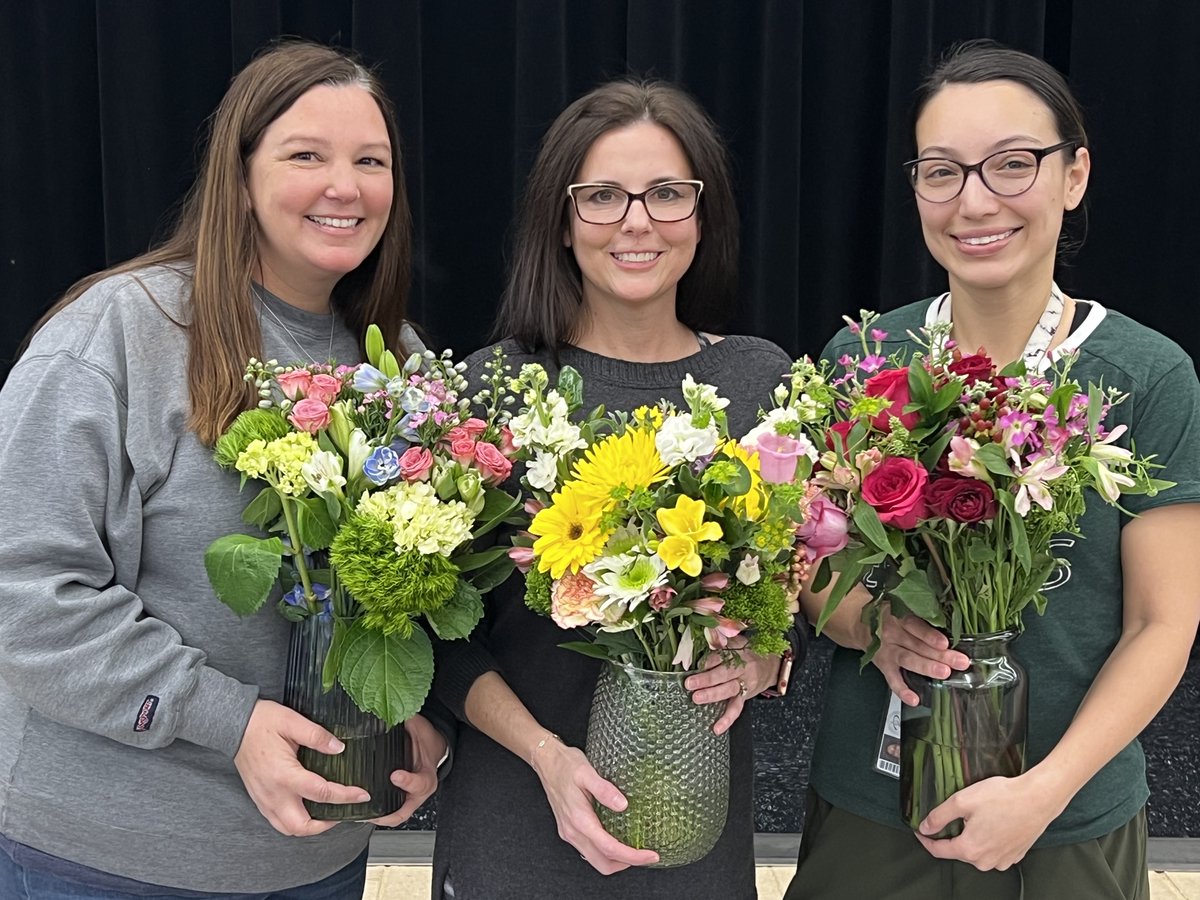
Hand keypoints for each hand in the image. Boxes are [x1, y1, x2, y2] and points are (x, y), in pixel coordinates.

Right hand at [233, 699, 369, 836]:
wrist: (233, 725)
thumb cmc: (261, 722)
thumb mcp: (292, 721)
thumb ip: (317, 736)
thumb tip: (339, 748)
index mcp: (284, 775)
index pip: (321, 793)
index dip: (346, 796)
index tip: (362, 795)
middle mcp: (273, 793)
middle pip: (302, 826)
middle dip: (326, 824)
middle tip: (343, 811)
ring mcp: (264, 799)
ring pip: (288, 829)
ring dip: (309, 826)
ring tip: (327, 813)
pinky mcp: (259, 799)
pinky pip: (277, 821)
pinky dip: (294, 821)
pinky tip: (306, 807)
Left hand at [368, 713, 445, 825]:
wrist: (432, 748)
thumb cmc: (426, 740)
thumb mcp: (419, 727)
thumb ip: (406, 720)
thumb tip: (388, 709)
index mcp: (427, 774)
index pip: (420, 783)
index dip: (408, 781)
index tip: (395, 775)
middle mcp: (419, 791)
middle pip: (405, 810)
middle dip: (387, 812)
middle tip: (370, 808)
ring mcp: (409, 798)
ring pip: (395, 815)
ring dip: (379, 816)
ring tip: (360, 813)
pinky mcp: (400, 799)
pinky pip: (389, 812)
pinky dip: (377, 813)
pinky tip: (361, 809)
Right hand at [530, 735, 659, 873]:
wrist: (545, 761)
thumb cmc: (564, 764)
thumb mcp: (586, 771)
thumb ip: (604, 789)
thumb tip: (623, 805)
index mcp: (579, 819)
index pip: (609, 848)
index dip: (632, 856)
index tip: (650, 855)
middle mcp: (573, 831)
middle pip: (603, 863)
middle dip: (627, 863)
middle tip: (646, 855)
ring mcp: (569, 833)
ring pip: (595, 859)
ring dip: (616, 860)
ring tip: (634, 849)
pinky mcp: (569, 830)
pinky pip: (589, 851)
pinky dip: (605, 853)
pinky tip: (615, 840)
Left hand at [685, 649, 780, 734]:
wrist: (772, 665)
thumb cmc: (749, 652)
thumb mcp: (737, 642)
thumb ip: (721, 643)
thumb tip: (702, 640)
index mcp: (738, 652)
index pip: (721, 656)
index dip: (707, 661)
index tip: (694, 665)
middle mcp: (742, 668)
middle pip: (724, 673)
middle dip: (706, 679)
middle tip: (690, 683)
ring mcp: (745, 684)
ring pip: (728, 690)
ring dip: (712, 695)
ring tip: (697, 699)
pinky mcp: (746, 696)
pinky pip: (736, 708)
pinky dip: (726, 720)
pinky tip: (716, 728)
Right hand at [872, 608, 967, 705]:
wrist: (861, 624)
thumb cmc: (891, 617)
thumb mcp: (901, 610)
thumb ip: (921, 617)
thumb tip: (953, 626)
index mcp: (898, 616)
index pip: (914, 625)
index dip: (929, 635)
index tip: (945, 643)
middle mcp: (892, 633)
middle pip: (917, 645)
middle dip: (940, 654)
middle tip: (959, 661)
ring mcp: (887, 650)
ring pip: (907, 659)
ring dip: (926, 667)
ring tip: (944, 673)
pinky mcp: (883, 665)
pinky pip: (892, 679)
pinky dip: (902, 690)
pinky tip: (914, 699)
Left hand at [915, 771, 1064, 870]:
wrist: (1037, 798)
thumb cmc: (1005, 798)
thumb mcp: (962, 800)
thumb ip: (939, 816)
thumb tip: (926, 827)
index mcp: (971, 849)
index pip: (938, 851)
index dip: (925, 839)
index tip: (921, 832)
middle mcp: (986, 860)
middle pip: (958, 850)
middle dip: (952, 834)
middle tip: (955, 815)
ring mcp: (1002, 860)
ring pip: (977, 850)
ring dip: (972, 836)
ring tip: (978, 815)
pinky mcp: (1014, 854)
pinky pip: (993, 849)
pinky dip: (988, 838)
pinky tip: (992, 821)